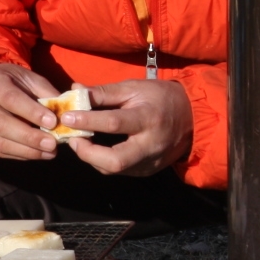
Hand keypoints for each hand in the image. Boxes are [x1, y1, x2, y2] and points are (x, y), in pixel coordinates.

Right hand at [0, 62, 62, 160]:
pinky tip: (36, 154)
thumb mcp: (26, 78)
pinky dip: (19, 155)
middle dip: (29, 137)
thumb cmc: (8, 81)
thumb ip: (45, 93)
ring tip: (49, 152)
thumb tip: (65, 113)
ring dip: (26, 150)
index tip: (53, 122)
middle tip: (53, 144)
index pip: (10, 99)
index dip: (31, 112)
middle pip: (1, 124)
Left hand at [65, 78, 193, 176]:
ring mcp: (150, 162)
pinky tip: (94, 149)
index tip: (67, 117)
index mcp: (148, 118)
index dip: (87, 121)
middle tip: (72, 139)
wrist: (192, 117)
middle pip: (115, 161)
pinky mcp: (147, 171)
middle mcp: (150, 144)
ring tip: (79, 142)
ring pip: (114, 170)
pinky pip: (120, 171)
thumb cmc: (160, 98)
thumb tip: (74, 91)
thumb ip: (103, 93)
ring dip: (91, 158)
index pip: (114, 123)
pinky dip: (102, 161)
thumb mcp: (134, 88)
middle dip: (87, 153)